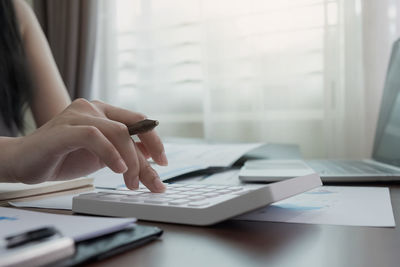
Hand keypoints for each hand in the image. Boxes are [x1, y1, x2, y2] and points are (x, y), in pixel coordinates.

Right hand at [7, 99, 167, 191]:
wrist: (23, 162)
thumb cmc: (62, 158)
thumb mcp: (102, 156)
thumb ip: (123, 152)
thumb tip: (152, 159)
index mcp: (103, 112)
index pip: (138, 121)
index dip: (155, 140)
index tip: (163, 162)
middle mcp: (93, 108)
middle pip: (133, 126)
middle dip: (147, 157)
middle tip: (153, 182)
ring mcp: (77, 115)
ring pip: (118, 132)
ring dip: (131, 161)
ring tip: (132, 183)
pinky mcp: (64, 129)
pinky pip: (94, 136)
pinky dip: (110, 154)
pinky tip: (118, 169)